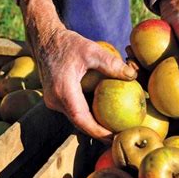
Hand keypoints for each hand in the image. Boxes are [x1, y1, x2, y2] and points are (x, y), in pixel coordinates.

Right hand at [19, 0, 136, 142]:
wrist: (45, 40)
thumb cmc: (68, 43)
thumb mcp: (90, 49)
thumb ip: (111, 63)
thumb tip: (133, 75)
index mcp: (63, 90)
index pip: (82, 119)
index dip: (98, 132)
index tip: (115, 138)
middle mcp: (55, 100)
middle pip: (79, 123)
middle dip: (99, 133)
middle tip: (120, 137)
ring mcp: (53, 101)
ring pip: (76, 118)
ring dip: (93, 125)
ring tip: (114, 130)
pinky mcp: (55, 98)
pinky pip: (73, 111)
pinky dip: (87, 115)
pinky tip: (103, 115)